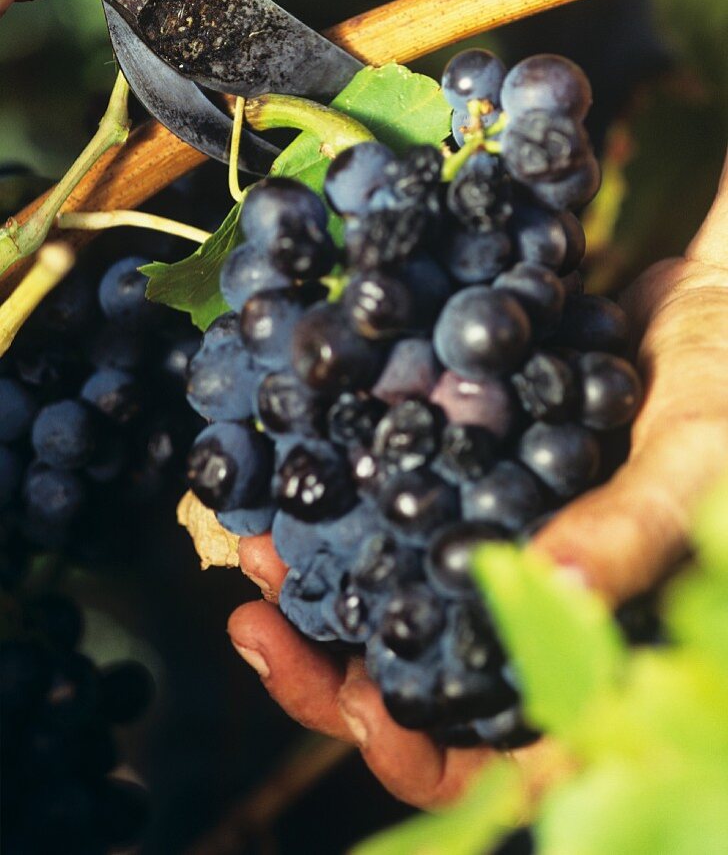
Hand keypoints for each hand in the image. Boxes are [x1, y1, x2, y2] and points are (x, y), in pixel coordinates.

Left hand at [229, 154, 727, 807]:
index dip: (423, 752)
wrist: (709, 299)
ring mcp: (492, 538)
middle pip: (418, 677)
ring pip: (389, 595)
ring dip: (317, 580)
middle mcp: (532, 603)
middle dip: (330, 663)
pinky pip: (391, 506)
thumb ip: (632, 527)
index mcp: (597, 639)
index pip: (503, 749)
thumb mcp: (696, 454)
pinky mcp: (465, 475)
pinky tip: (292, 467)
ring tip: (251, 546)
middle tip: (259, 622)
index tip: (358, 706)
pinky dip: (339, 496)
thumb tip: (547, 586)